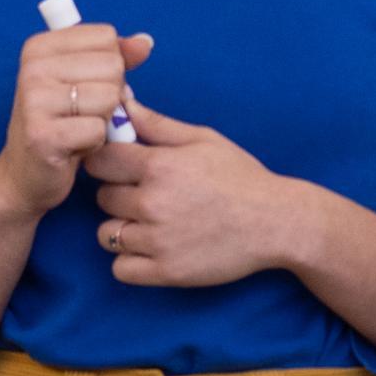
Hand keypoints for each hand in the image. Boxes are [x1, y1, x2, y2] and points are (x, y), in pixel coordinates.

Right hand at [0, 26, 153, 216]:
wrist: (25, 175)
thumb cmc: (61, 124)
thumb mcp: (86, 81)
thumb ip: (116, 57)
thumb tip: (145, 42)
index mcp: (40, 47)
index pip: (106, 38)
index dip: (110, 67)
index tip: (84, 87)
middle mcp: (33, 68)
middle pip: (113, 67)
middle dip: (110, 96)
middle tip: (81, 114)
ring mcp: (34, 101)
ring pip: (109, 98)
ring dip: (103, 121)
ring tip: (77, 130)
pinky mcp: (42, 135)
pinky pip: (98, 130)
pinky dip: (95, 143)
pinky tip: (73, 147)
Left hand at [84, 98, 295, 287]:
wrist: (275, 222)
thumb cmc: (241, 177)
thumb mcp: (203, 140)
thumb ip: (157, 124)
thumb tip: (122, 103)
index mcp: (159, 166)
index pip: (100, 161)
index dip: (107, 162)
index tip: (120, 167)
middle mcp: (153, 203)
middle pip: (102, 198)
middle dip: (119, 194)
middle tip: (148, 195)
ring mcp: (157, 241)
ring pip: (107, 234)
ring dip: (122, 229)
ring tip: (151, 224)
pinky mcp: (166, 272)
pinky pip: (120, 269)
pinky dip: (131, 261)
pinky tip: (152, 249)